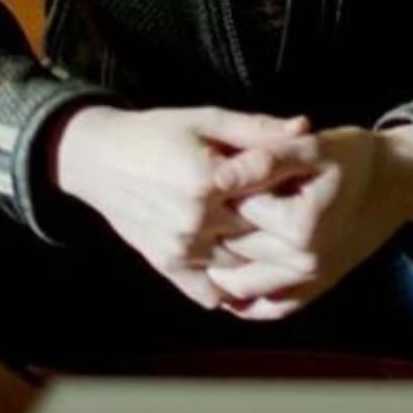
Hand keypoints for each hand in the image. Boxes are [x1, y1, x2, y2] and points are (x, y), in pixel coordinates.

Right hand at [50, 103, 308, 309]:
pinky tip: (245, 271)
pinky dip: (230, 287)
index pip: (270, 195)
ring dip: (260, 258)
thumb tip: (305, 128)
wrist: (99, 159)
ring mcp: (181, 249)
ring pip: (241, 266)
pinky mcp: (167, 266)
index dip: (294, 194)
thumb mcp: (207, 119)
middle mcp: (196, 220)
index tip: (313, 190)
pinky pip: (210, 292)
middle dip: (283, 230)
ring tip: (278, 242)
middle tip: (304, 221)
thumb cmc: (157, 131)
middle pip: (259, 235)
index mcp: (209, 180)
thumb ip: (257, 129)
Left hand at [206, 122, 412, 320]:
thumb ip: (266, 158)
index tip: (207, 171)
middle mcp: (304, 262)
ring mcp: (309, 282)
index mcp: (301, 225)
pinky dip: (243, 298)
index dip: (217, 189)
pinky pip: (269, 307)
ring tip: (202, 236)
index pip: (236, 209)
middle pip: (235, 247)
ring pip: (242, 285)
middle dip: (212, 226)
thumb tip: (218, 176)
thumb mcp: (313, 146)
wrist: (394, 183)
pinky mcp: (314, 291)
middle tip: (198, 202)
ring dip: (217, 265)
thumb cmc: (354, 157)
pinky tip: (224, 278)